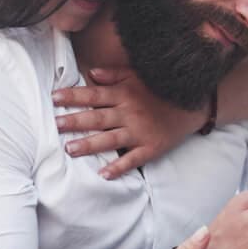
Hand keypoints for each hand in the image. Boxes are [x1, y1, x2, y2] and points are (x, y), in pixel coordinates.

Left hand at [53, 68, 205, 179]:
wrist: (193, 104)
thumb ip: (114, 74)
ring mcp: (140, 132)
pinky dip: (119, 167)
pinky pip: (133, 159)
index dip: (73, 96)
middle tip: (55, 125)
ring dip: (90, 144)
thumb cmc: (160, 90)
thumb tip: (91, 73)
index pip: (94, 94)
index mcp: (124, 93)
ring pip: (110, 139)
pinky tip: (104, 174)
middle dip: (75, 121)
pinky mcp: (151, 148)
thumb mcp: (138, 76)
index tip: (54, 97)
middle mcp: (130, 112)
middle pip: (98, 117)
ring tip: (70, 149)